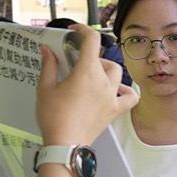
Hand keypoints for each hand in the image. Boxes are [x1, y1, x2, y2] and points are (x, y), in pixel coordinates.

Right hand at [36, 22, 136, 145]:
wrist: (65, 145)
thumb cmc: (54, 118)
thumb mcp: (45, 88)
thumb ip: (49, 66)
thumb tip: (48, 51)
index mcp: (86, 72)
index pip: (92, 40)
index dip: (83, 30)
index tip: (75, 31)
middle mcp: (103, 82)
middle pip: (103, 58)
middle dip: (90, 56)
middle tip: (76, 62)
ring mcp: (111, 96)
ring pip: (117, 73)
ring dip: (106, 69)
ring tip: (93, 75)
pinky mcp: (114, 111)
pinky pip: (130, 97)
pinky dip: (127, 91)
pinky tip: (117, 91)